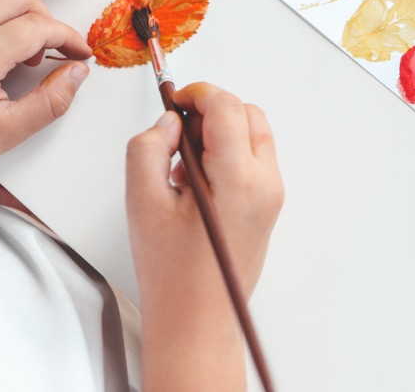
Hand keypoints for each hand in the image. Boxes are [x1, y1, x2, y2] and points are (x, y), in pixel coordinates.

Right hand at [126, 83, 282, 391]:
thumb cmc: (171, 272)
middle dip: (210, 110)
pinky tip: (197, 180)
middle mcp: (265, 183)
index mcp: (238, 180)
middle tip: (176, 133)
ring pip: (254, 132)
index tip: (173, 99)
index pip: (226, 108)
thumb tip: (169, 121)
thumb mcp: (142, 201)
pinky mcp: (270, 204)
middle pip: (247, 113)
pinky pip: (255, 157)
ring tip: (183, 163)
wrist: (196, 321)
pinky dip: (229, 151)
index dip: (197, 94)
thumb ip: (150, 147)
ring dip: (221, 130)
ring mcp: (272, 194)